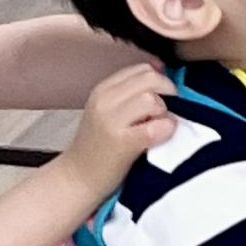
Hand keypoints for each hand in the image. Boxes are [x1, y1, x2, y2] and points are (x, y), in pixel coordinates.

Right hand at [65, 64, 174, 193]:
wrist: (78, 177)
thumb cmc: (98, 146)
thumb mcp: (107, 111)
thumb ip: (130, 92)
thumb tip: (161, 68)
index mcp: (103, 90)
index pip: (141, 69)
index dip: (160, 80)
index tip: (163, 97)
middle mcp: (105, 100)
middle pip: (149, 78)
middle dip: (167, 92)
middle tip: (166, 112)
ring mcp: (111, 121)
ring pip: (151, 99)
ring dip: (163, 112)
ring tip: (157, 125)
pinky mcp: (122, 142)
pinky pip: (155, 127)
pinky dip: (165, 129)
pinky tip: (161, 136)